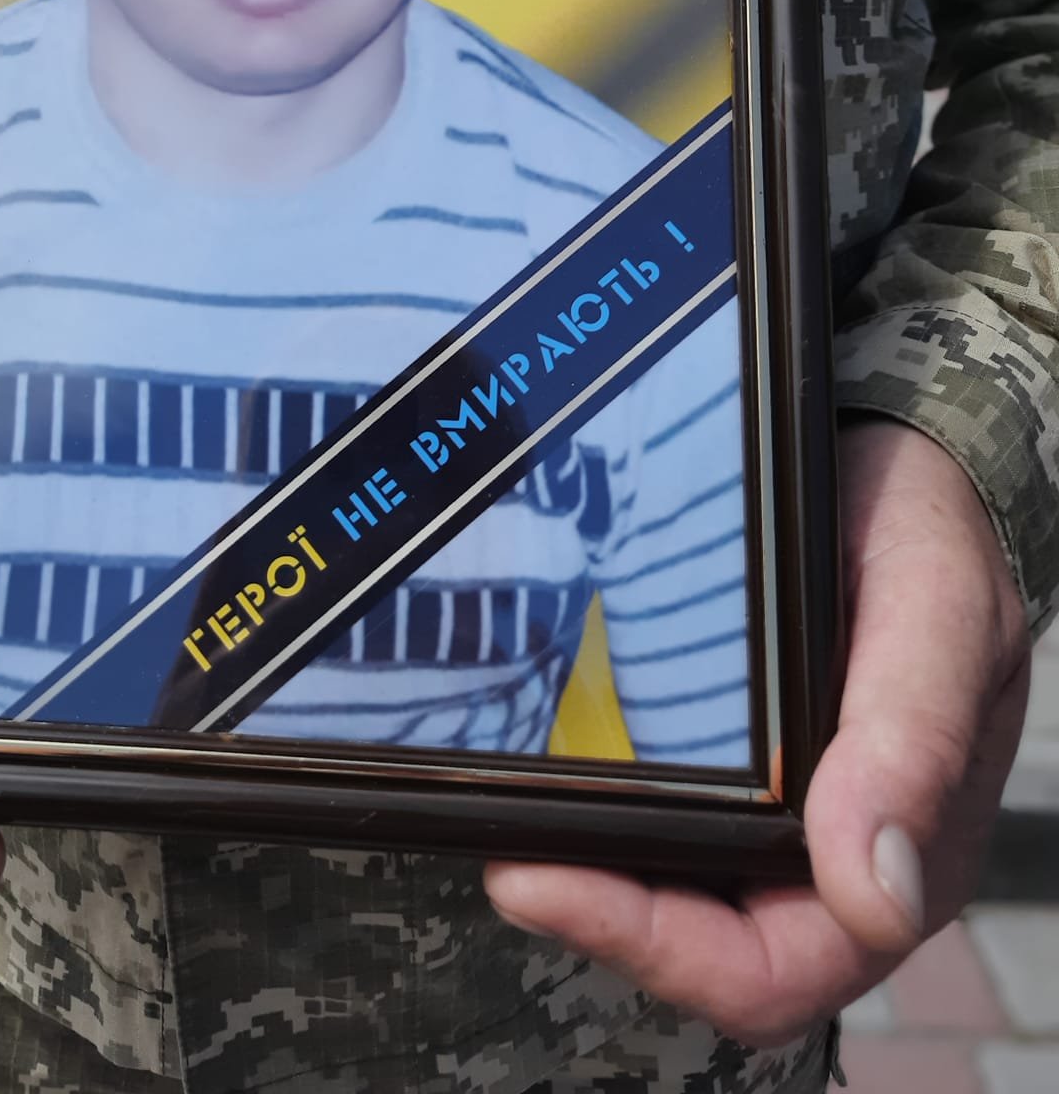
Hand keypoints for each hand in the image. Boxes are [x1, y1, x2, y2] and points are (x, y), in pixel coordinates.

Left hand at [483, 418, 1031, 1045]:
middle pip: (688, 941)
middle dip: (585, 904)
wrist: (890, 457)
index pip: (767, 969)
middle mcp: (815, 848)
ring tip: (489, 789)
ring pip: (651, 877)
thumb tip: (876, 892)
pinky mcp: (708, 744)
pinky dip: (579, 785)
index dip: (652, 947)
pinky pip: (639, 796)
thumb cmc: (927, 535)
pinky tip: (523, 738)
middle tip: (495, 833)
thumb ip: (913, 740)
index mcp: (888, 849)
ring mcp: (757, 801)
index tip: (543, 879)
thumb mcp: (940, 612)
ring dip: (572, 850)